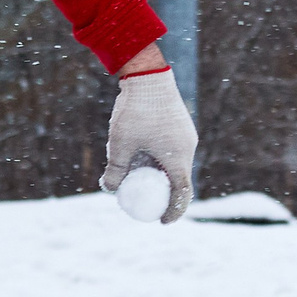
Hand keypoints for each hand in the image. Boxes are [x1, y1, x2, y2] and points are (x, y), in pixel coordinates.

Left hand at [100, 65, 194, 223]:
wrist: (148, 75)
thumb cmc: (135, 112)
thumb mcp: (120, 145)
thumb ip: (115, 170)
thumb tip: (108, 189)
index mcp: (179, 158)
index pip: (182, 193)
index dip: (174, 211)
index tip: (163, 222)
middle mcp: (188, 147)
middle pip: (179, 179)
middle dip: (164, 195)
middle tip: (147, 203)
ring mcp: (185, 135)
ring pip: (175, 162)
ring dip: (159, 174)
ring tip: (138, 178)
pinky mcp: (180, 124)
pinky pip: (172, 149)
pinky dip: (160, 158)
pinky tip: (140, 155)